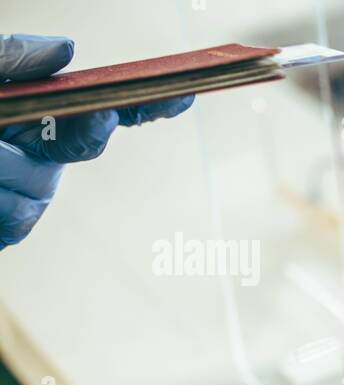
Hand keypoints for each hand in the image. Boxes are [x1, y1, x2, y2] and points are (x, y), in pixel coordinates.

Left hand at [0, 34, 191, 248]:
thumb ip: (11, 58)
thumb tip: (67, 50)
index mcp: (31, 110)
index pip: (100, 104)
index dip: (143, 101)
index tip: (178, 94)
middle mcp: (36, 151)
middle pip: (85, 142)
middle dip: (82, 127)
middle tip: (93, 114)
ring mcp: (24, 193)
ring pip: (40, 186)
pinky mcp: (6, 228)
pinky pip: (18, 218)